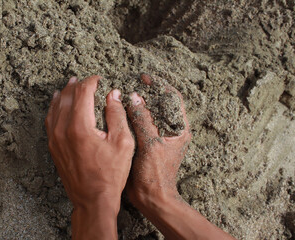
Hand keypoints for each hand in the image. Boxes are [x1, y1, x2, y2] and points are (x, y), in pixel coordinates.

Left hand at [45, 75, 134, 239]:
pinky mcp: (53, 147)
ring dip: (64, 94)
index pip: (82, 93)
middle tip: (87, 80)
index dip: (92, 82)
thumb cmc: (110, 174)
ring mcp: (55, 139)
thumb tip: (113, 95)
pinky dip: (55, 108)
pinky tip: (59, 104)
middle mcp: (62, 130)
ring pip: (55, 107)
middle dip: (78, 85)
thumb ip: (117, 115)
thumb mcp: (123, 143)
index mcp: (80, 126)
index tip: (100, 79)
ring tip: (71, 84)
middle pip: (67, 97)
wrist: (92, 200)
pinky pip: (50, 120)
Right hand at [126, 74, 190, 205]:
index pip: (172, 98)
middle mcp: (170, 129)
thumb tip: (135, 97)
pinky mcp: (147, 142)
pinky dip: (131, 115)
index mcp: (178, 128)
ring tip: (124, 94)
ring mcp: (158, 136)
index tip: (144, 78)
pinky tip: (120, 111)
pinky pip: (140, 123)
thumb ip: (143, 120)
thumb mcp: (150, 144)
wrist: (151, 197)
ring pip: (149, 112)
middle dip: (147, 92)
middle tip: (131, 83)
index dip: (159, 85)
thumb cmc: (156, 174)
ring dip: (138, 103)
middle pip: (160, 103)